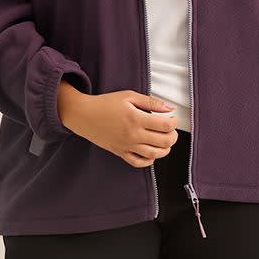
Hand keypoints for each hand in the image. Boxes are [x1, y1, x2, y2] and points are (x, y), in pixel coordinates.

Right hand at [57, 82, 177, 165]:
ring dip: (165, 149)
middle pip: (164, 142)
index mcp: (136, 118)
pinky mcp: (120, 152)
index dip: (174, 122)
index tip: (172, 118)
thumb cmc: (106, 103)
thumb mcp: (129, 96)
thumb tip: (170, 108)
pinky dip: (149, 160)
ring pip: (155, 154)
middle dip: (173, 136)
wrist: (84, 115)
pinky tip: (151, 152)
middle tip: (170, 130)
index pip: (166, 126)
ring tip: (164, 141)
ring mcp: (127, 146)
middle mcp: (133, 134)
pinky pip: (138, 162)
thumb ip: (151, 102)